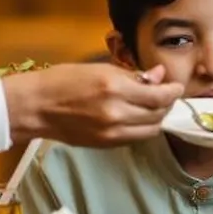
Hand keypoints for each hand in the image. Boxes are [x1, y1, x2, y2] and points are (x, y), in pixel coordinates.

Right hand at [2, 63, 183, 147]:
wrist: (35, 107)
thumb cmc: (62, 81)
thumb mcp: (98, 69)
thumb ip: (131, 75)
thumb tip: (158, 76)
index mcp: (114, 88)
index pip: (159, 96)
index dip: (173, 91)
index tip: (176, 86)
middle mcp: (116, 113)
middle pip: (158, 114)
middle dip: (167, 104)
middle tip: (166, 95)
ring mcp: (111, 132)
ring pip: (150, 130)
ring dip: (157, 119)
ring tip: (154, 107)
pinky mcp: (106, 144)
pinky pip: (135, 137)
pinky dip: (141, 128)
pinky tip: (137, 117)